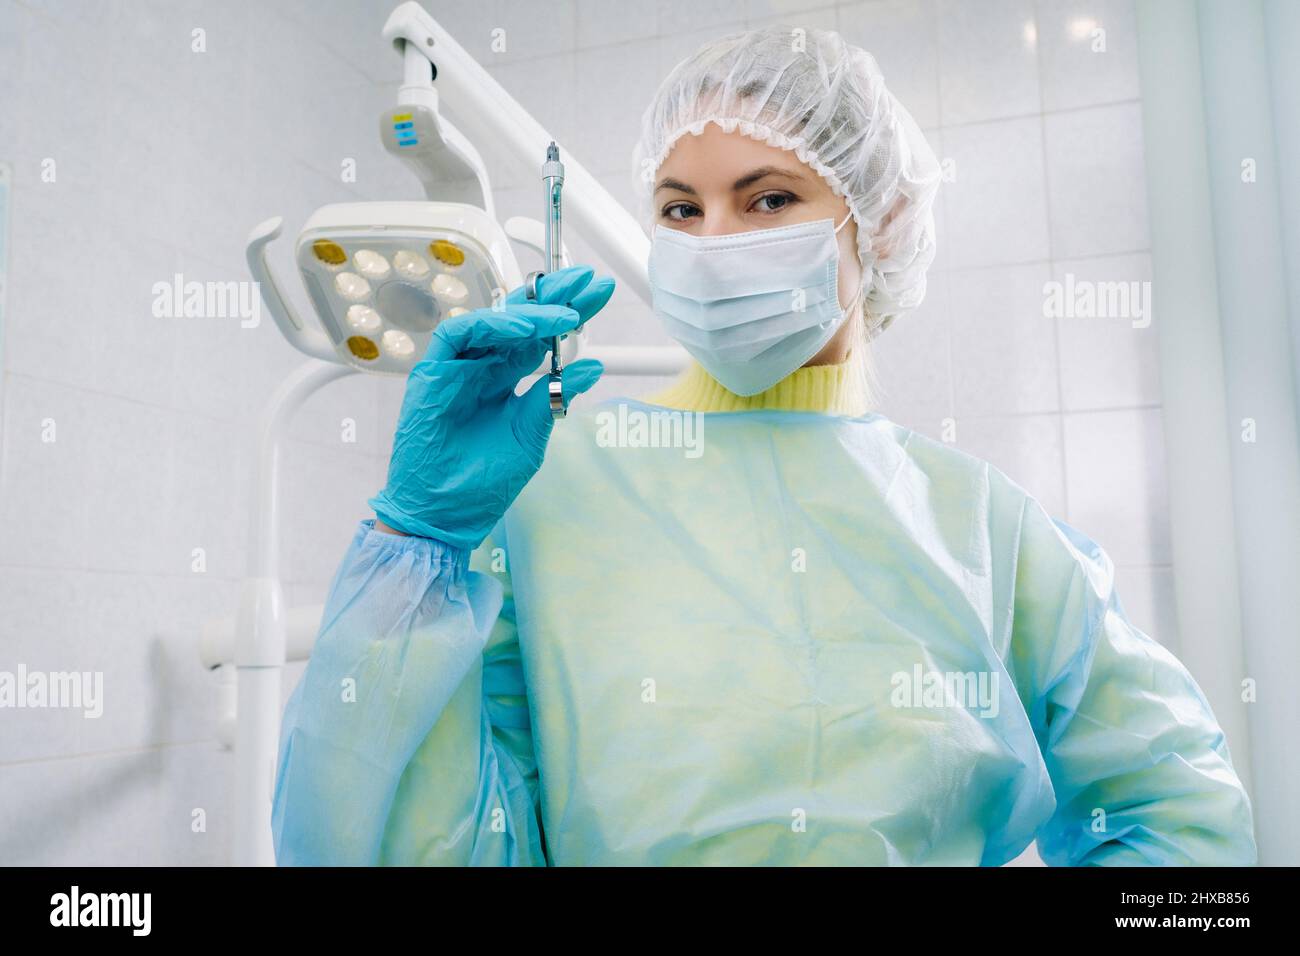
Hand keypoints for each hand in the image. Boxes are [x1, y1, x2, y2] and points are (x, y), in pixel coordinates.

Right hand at [368, 266, 614, 548]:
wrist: (443, 515)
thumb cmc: (482, 484)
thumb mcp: (530, 435)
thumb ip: (555, 397)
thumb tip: (593, 365)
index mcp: (506, 382)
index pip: (541, 338)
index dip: (569, 314)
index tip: (601, 294)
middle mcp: (482, 368)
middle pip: (521, 321)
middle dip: (556, 297)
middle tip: (591, 281)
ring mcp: (457, 368)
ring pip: (494, 321)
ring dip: (533, 310)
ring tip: (568, 310)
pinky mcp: (433, 373)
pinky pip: (462, 334)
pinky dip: (495, 325)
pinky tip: (528, 327)